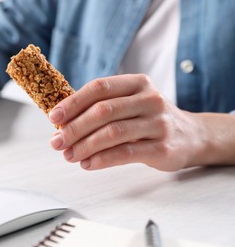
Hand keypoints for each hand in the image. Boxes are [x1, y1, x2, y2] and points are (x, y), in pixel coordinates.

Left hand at [48, 74, 206, 171]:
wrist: (191, 136)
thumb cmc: (149, 119)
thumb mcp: (130, 103)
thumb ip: (102, 106)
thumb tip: (61, 121)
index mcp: (137, 83)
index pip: (99, 87)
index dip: (73, 102)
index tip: (54, 118)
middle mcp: (150, 99)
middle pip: (103, 111)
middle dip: (74, 128)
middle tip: (57, 142)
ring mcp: (158, 123)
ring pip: (113, 133)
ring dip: (85, 146)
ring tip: (69, 155)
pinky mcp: (162, 147)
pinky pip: (126, 153)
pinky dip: (102, 159)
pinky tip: (87, 164)